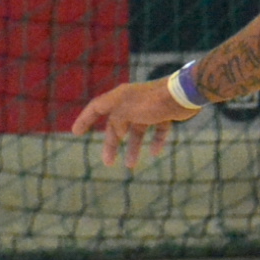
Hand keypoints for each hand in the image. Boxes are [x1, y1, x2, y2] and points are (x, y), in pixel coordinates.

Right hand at [73, 78, 197, 168]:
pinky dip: (155, 141)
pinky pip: (157, 130)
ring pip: (137, 130)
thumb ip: (117, 120)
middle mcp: (132, 102)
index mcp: (119, 97)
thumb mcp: (126, 111)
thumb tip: (117, 131)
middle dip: (112, 144)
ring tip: (131, 165)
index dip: (85, 119)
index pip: (96, 107)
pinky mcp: (164, 113)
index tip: (76, 132)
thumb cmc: (152, 102)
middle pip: (117, 124)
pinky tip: (155, 153)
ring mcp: (148, 108)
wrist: (183, 95)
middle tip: (108, 162)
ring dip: (133, 147)